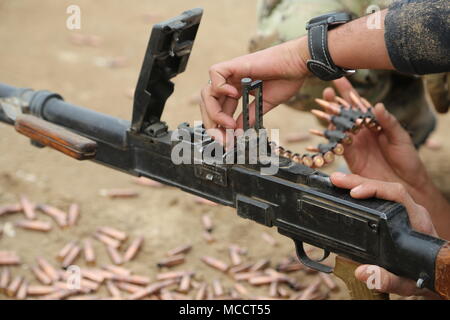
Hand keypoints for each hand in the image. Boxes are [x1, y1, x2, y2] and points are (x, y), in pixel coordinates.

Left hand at [200, 37, 309, 143]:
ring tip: (229, 124)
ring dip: (214, 111)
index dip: (219, 127)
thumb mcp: (263, 105)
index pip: (218, 110)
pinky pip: (215, 72)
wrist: (299, 65)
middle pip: (208, 103)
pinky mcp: (235, 64)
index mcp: (236, 90)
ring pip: (208, 92)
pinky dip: (219, 86)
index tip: (227, 141)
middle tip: (223, 138)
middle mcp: (230, 82)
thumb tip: (236, 133)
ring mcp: (232, 73)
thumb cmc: (286, 81)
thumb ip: (248, 117)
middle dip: (212, 123)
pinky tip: (234, 95)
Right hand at [322, 78, 429, 195]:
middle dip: (333, 102)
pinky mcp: (349, 156)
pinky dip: (326, 139)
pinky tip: (317, 131)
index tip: (339, 79)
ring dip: (328, 117)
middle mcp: (362, 130)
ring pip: (337, 127)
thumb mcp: (400, 137)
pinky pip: (335, 146)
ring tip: (319, 107)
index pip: (359, 103)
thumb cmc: (407, 159)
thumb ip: (387, 121)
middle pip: (344, 113)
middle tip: (325, 92)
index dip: (348, 91)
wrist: (405, 184)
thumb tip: (376, 105)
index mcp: (375, 122)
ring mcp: (354, 143)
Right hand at [330, 172, 440, 298]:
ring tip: (336, 182)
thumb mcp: (407, 284)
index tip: (354, 193)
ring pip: (381, 189)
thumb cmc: (424, 277)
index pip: (397, 195)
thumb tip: (362, 272)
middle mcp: (410, 212)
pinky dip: (361, 191)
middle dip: (358, 181)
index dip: (375, 190)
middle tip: (336, 180)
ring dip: (358, 183)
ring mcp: (403, 211)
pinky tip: (346, 191)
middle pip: (385, 187)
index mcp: (416, 221)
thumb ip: (388, 280)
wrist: (435, 275)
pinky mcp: (394, 214)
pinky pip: (378, 197)